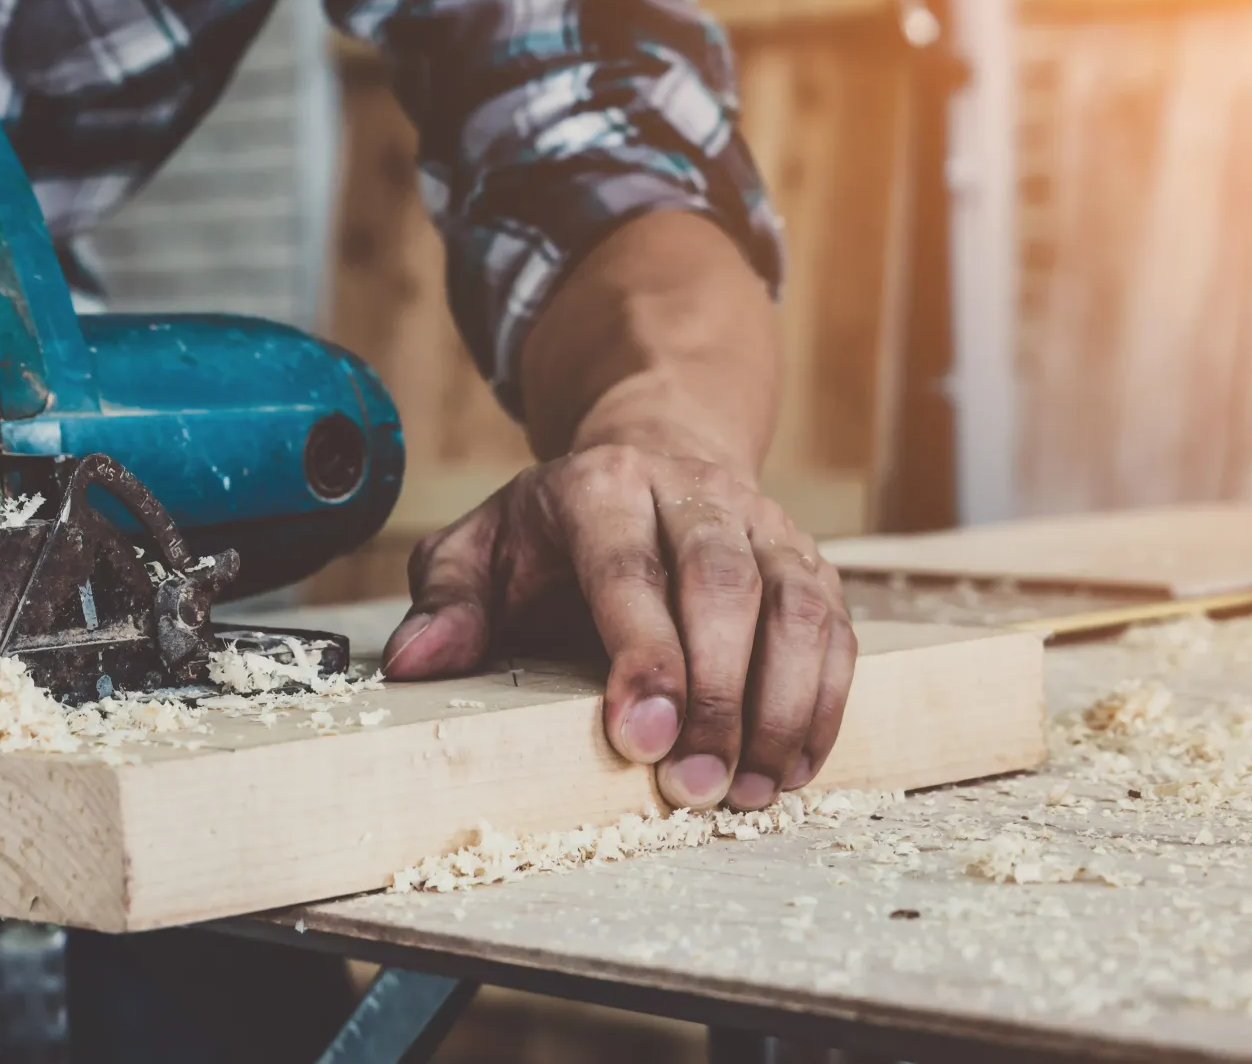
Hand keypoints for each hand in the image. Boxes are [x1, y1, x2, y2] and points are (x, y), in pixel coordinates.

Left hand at [382, 435, 855, 811]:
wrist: (648, 458)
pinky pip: (835, 628)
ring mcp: (761, 523)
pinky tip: (794, 767)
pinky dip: (824, 702)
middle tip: (696, 786)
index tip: (639, 740)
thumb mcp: (478, 549)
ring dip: (783, 707)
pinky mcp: (809, 560)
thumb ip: (447, 602)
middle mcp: (692, 493)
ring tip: (752, 792)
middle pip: (723, 585)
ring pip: (795, 606)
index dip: (643, 654)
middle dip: (716, 695)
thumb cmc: (553, 530)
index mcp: (601, 486)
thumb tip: (416, 663)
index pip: (628, 567)